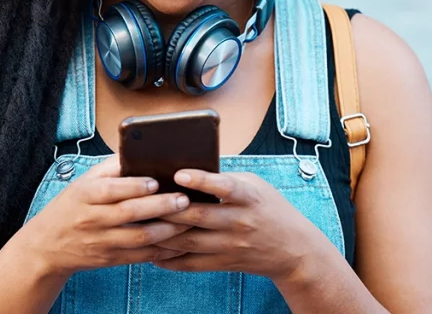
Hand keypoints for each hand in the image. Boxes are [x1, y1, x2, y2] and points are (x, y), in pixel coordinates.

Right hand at [24, 157, 192, 277]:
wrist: (46, 246)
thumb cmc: (72, 206)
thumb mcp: (84, 182)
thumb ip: (111, 168)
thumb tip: (140, 149)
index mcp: (85, 195)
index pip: (111, 189)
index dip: (134, 186)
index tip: (156, 182)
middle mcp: (92, 219)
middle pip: (129, 213)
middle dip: (160, 206)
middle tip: (184, 200)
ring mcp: (101, 242)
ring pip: (138, 237)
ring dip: (167, 230)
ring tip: (189, 220)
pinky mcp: (109, 260)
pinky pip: (139, 257)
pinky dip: (161, 251)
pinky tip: (179, 243)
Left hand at [151, 169, 330, 280]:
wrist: (292, 249)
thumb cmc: (268, 208)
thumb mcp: (255, 185)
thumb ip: (226, 177)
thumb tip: (189, 167)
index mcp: (249, 197)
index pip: (224, 187)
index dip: (202, 180)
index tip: (179, 173)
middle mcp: (240, 222)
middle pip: (198, 216)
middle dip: (168, 209)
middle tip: (141, 200)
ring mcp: (231, 246)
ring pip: (189, 241)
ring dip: (162, 234)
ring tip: (139, 224)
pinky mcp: (224, 263)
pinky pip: (192, 264)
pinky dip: (170, 259)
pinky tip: (151, 251)